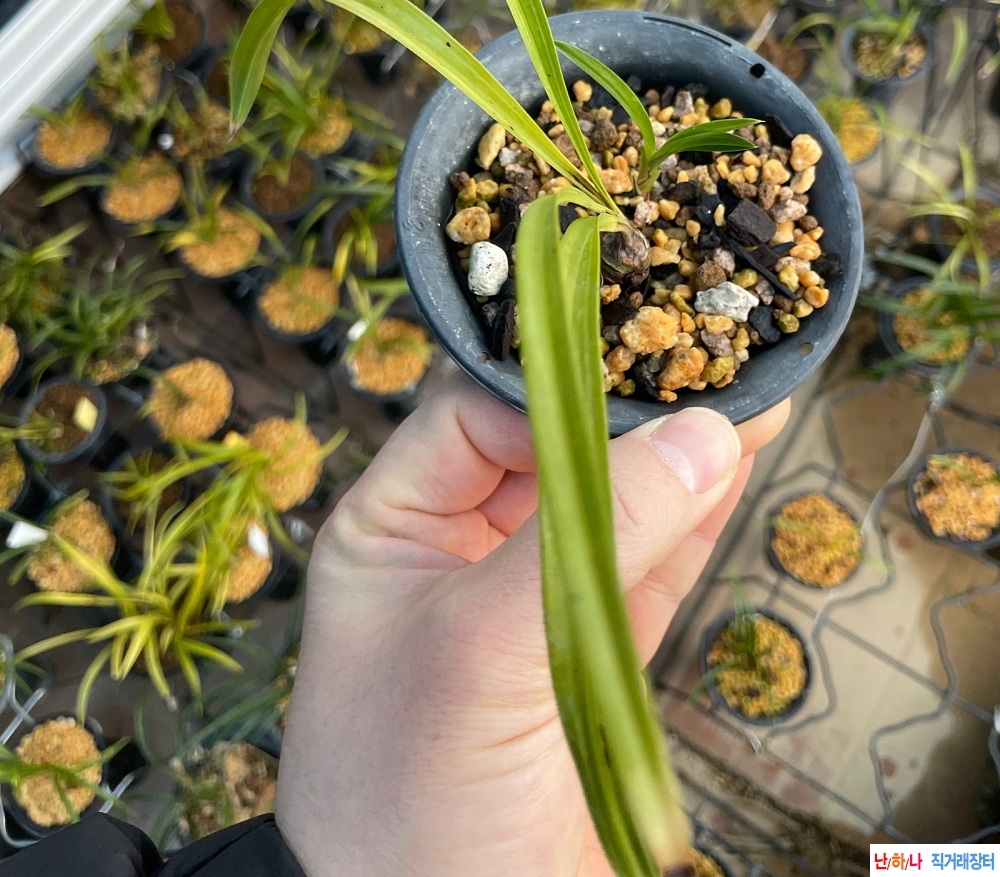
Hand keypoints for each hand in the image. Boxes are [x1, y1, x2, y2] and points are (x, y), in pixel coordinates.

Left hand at [276, 376, 788, 876]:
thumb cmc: (409, 797)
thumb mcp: (483, 650)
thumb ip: (592, 539)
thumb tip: (700, 437)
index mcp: (391, 529)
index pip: (472, 416)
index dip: (551, 393)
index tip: (632, 385)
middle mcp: (456, 554)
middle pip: (549, 453)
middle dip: (626, 417)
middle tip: (709, 369)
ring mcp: (528, 606)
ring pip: (610, 509)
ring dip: (676, 462)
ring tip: (749, 404)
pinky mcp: (590, 657)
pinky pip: (648, 570)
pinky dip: (694, 523)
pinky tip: (735, 471)